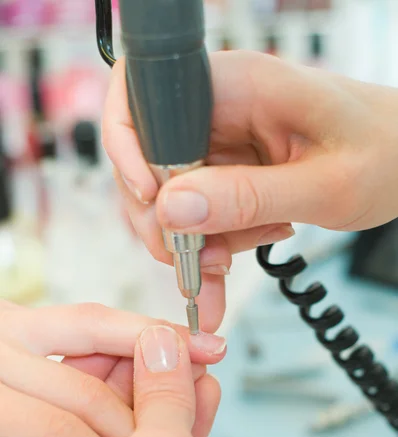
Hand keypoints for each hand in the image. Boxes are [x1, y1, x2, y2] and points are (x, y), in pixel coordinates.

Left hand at [0, 325, 280, 436]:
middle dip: (147, 378)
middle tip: (176, 345)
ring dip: (172, 399)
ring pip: (138, 432)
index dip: (107, 358)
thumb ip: (159, 395)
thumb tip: (158, 347)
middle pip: (103, 413)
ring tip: (198, 366)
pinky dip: (185, 427)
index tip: (143, 333)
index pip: (64, 401)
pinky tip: (205, 397)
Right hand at [103, 50, 397, 330]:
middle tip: (197, 261)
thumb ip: (248, 198)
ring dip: (194, 239)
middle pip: (145, 159)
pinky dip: (212, 241)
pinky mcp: (228, 167)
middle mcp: (219, 107)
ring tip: (235, 259)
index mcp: (239, 85)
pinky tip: (248, 246)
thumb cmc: (387, 152)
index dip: (128, 150)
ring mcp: (221, 139)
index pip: (141, 94)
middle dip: (163, 220)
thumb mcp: (324, 186)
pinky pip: (198, 208)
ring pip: (169, 194)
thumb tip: (172, 210)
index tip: (154, 203)